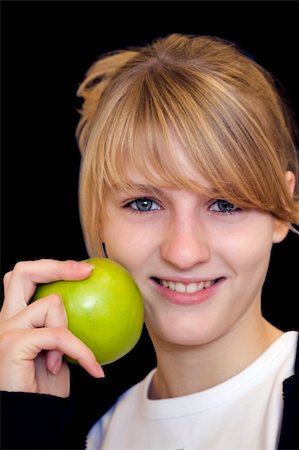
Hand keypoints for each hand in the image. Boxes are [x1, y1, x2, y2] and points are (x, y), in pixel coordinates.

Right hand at [0, 259, 103, 396]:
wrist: (30, 419)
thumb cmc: (45, 386)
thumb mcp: (60, 349)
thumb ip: (64, 325)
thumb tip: (95, 305)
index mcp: (16, 316)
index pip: (25, 278)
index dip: (53, 267)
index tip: (86, 270)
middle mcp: (6, 318)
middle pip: (22, 272)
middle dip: (56, 266)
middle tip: (86, 272)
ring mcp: (7, 329)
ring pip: (51, 304)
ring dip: (71, 331)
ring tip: (70, 359)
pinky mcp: (13, 343)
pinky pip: (59, 335)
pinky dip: (80, 351)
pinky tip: (92, 368)